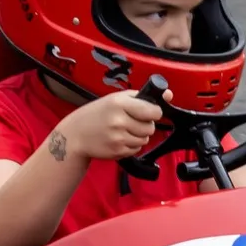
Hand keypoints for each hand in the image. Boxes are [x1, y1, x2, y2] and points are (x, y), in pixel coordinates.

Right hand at [53, 88, 169, 161]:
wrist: (75, 135)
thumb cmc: (97, 114)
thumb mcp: (117, 99)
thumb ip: (143, 97)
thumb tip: (169, 94)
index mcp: (119, 103)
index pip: (153, 111)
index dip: (154, 112)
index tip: (149, 112)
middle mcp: (119, 121)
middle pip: (151, 127)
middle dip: (145, 125)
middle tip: (132, 121)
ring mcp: (118, 138)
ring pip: (145, 139)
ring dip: (139, 135)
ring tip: (124, 130)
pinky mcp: (117, 151)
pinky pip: (137, 149)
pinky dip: (132, 145)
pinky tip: (119, 139)